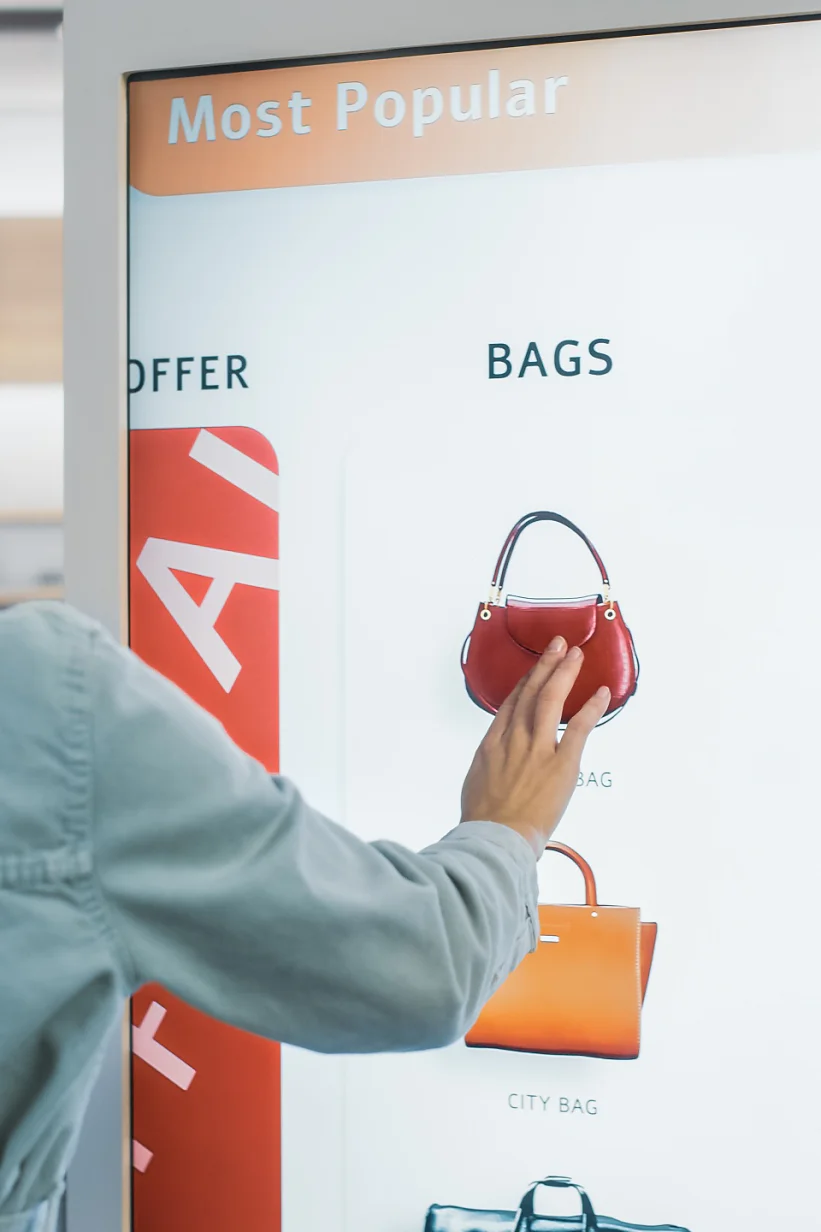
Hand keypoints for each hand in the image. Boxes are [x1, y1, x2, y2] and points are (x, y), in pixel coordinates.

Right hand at [460, 637, 609, 857]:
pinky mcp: (561, 763)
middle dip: (545, 665)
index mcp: (492, 744)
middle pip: (531, 692)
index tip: (535, 668)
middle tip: (558, 645)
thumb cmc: (484, 820)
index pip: (511, 703)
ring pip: (551, 700)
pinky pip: (579, 728)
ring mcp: (537, 749)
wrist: (495, 838)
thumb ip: (490, 764)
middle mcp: (514, 739)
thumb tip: (496, 761)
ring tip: (576, 655)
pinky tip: (600, 693)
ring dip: (564, 673)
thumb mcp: (477, 782)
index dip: (525, 682)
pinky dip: (591, 708)